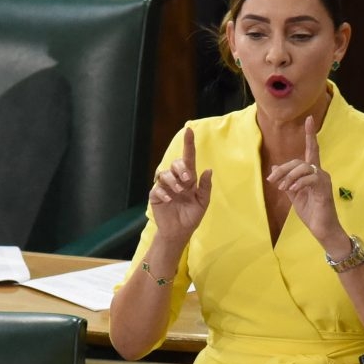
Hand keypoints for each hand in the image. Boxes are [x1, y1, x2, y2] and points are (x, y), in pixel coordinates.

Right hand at [148, 126, 212, 242]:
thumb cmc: (191, 216)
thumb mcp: (203, 203)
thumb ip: (205, 187)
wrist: (179, 232)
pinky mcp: (156, 196)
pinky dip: (163, 192)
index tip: (189, 131)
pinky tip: (170, 200)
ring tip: (179, 192)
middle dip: (181, 168)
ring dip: (172, 180)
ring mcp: (165, 187)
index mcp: (189, 179)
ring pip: (163, 173)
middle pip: (175, 163)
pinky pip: (156, 189)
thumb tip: (208, 170)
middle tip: (188, 180)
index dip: (188, 144)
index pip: (188, 158)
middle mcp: (176, 180)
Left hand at [266, 118, 342, 246]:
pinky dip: (299, 183)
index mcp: (312, 173)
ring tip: (283, 188)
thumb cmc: (311, 213)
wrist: (323, 229)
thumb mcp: (293, 195)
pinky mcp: (324, 188)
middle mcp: (320, 173)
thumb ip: (285, 181)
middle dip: (283, 169)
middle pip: (299, 161)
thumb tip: (274, 168)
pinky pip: (310, 178)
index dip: (310, 135)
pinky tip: (293, 190)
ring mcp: (323, 180)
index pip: (311, 150)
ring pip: (304, 167)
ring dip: (289, 177)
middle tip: (271, 181)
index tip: (309, 119)